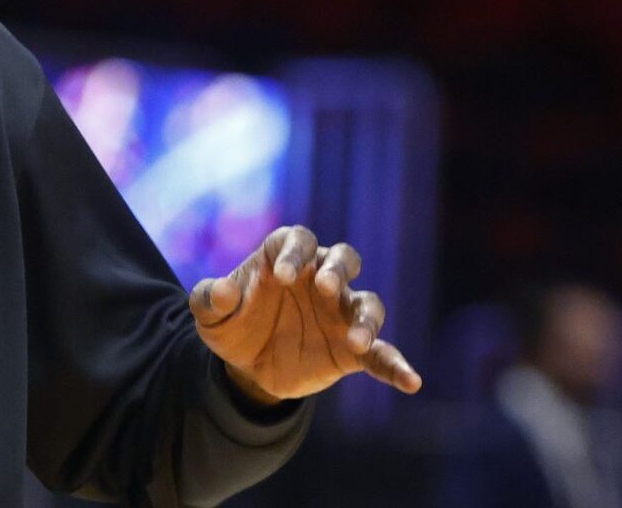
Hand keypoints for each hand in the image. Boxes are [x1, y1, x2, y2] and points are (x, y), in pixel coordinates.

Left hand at [189, 225, 420, 403]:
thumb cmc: (231, 324)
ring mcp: (340, 313)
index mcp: (284, 258)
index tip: (281, 275)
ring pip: (368, 304)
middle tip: (324, 286)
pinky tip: (411, 381)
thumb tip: (225, 290)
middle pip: (343, 259)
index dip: (294, 252)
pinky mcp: (352, 350)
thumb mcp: (209, 314)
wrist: (244, 365)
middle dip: (337, 270)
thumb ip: (210, 298)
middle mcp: (319, 279)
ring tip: (355, 340)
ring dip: (365, 320)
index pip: (298, 240)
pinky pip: (381, 354)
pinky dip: (396, 365)